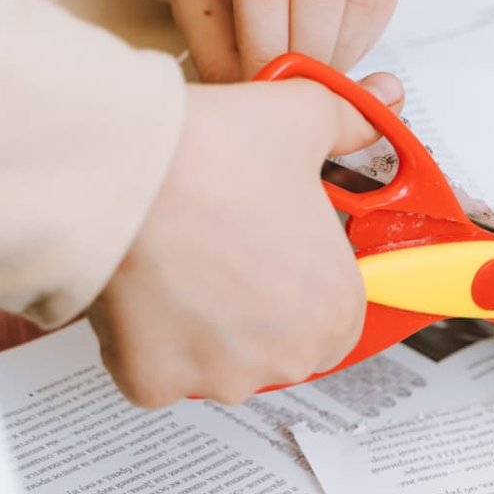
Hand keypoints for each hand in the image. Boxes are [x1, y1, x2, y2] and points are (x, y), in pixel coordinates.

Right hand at [88, 73, 402, 406]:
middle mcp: (284, 357)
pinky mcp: (153, 383)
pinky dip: (150, 336)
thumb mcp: (304, 118)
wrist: (119, 173)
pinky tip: (150, 286)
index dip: (308, 279)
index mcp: (336, 310)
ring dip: (206, 321)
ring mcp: (218, 377)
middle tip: (232, 249)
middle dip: (258, 303)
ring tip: (188, 258)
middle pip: (279, 341)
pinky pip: (158, 369)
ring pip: (218, 358)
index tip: (285, 256)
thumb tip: (373, 110)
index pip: (337, 314)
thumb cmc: (209, 159)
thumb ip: (349, 124)